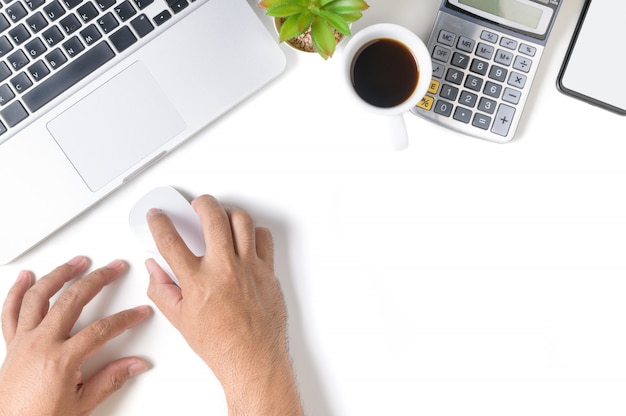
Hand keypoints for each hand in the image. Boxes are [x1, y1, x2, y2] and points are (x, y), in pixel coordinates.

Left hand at [0, 257, 150, 415]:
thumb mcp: (82, 404)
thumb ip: (111, 379)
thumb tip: (135, 365)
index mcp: (61, 360)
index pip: (101, 330)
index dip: (125, 318)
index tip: (138, 312)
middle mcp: (40, 345)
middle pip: (72, 301)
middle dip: (97, 280)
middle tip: (113, 269)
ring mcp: (23, 341)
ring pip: (39, 297)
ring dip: (60, 274)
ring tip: (76, 262)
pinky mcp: (12, 344)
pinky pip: (10, 311)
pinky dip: (17, 291)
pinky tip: (25, 277)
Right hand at [146, 195, 302, 414]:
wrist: (253, 360)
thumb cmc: (221, 345)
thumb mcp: (180, 320)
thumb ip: (162, 290)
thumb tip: (155, 269)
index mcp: (198, 282)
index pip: (171, 240)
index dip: (160, 222)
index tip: (158, 216)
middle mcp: (224, 269)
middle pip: (212, 216)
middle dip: (200, 203)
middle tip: (196, 205)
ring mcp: (249, 268)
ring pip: (241, 221)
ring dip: (228, 213)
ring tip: (222, 218)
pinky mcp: (268, 271)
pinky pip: (264, 238)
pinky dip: (253, 233)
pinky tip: (245, 238)